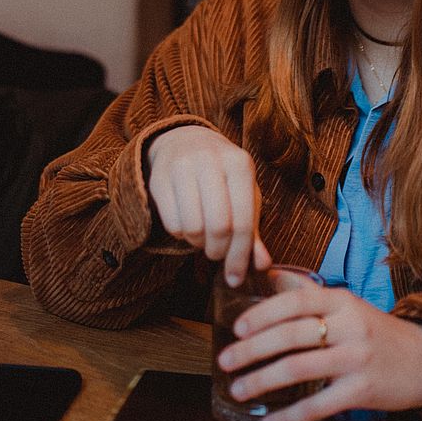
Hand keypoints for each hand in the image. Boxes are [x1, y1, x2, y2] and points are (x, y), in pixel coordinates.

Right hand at [146, 126, 270, 284]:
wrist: (187, 142)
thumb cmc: (223, 177)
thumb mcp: (244, 196)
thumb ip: (252, 232)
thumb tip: (262, 265)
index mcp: (240, 164)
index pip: (242, 222)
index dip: (240, 256)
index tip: (235, 278)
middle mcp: (211, 161)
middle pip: (218, 227)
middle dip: (218, 251)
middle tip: (217, 253)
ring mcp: (182, 166)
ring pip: (192, 227)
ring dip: (198, 244)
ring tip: (203, 236)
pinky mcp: (159, 178)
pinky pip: (171, 223)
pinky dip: (181, 235)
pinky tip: (187, 225)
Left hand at [217, 282, 421, 420]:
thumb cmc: (378, 331)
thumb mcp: (347, 305)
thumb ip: (310, 292)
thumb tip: (270, 274)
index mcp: (341, 301)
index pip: (295, 301)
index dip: (262, 313)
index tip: (237, 327)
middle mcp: (348, 325)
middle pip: (291, 335)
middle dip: (252, 349)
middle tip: (225, 360)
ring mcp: (356, 358)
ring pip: (299, 368)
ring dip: (263, 380)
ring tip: (238, 389)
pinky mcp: (363, 390)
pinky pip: (319, 405)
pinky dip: (290, 417)